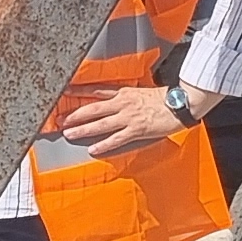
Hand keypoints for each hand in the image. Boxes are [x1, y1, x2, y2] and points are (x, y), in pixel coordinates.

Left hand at [51, 84, 187, 159]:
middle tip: (60, 120)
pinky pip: (116, 139)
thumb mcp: (140, 92)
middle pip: (92, 109)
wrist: (181, 103)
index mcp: (123, 93)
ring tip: (69, 134)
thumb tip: (114, 99)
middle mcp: (122, 104)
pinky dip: (103, 144)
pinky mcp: (136, 130)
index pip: (95, 91)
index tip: (64, 92)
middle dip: (74, 115)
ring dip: (83, 129)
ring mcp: (128, 117)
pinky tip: (92, 149)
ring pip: (100, 124)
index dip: (78, 92)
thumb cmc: (164, 98)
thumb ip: (125, 96)